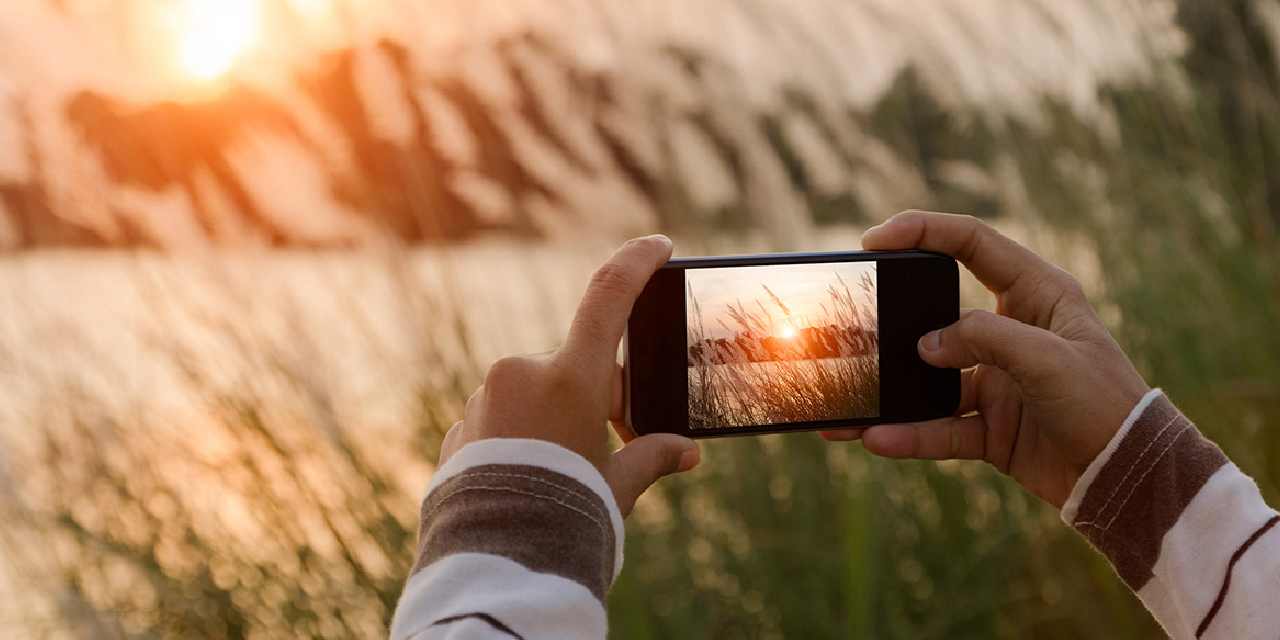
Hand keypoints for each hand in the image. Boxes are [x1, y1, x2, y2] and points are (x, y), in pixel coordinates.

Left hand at [440, 235, 699, 514]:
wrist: (493, 560)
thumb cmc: (564, 515)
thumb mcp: (616, 486)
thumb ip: (650, 457)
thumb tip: (685, 452)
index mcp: (570, 377)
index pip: (609, 296)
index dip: (636, 263)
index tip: (657, 245)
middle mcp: (522, 374)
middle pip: (573, 367)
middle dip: (594, 396)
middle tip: (608, 441)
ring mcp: (485, 398)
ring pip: (533, 395)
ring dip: (552, 420)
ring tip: (559, 474)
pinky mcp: (461, 426)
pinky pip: (500, 420)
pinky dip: (519, 439)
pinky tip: (526, 478)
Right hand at [822, 211, 1150, 506]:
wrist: (1130, 477)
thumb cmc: (1105, 403)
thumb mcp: (1048, 358)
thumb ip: (984, 339)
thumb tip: (924, 345)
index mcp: (1037, 293)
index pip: (971, 243)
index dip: (923, 231)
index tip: (875, 240)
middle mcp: (1012, 331)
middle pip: (937, 313)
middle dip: (892, 320)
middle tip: (849, 322)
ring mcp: (997, 380)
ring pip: (929, 379)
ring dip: (890, 392)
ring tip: (847, 403)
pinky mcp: (990, 426)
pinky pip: (939, 427)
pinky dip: (909, 434)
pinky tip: (878, 438)